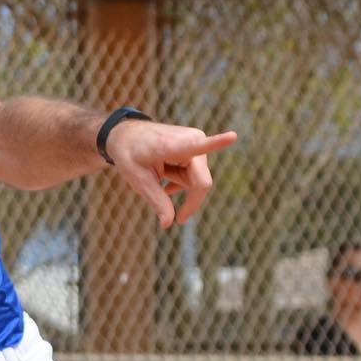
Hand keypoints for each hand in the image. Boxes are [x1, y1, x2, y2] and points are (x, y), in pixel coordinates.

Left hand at [105, 121, 237, 227]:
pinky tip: (165, 179)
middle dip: (190, 201)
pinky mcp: (198, 148)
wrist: (128, 135)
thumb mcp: (138, 180)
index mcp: (175, 145)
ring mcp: (198, 144)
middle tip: (180, 220)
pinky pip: (195, 175)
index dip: (217, 143)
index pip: (199, 146)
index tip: (233, 136)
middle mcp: (193, 140)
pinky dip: (180, 182)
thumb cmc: (130, 155)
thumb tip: (169, 224)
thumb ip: (157, 200)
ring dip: (178, 185)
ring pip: (197, 181)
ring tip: (159, 174)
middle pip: (201, 182)